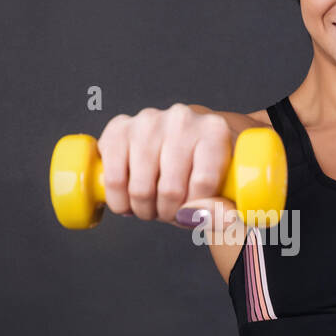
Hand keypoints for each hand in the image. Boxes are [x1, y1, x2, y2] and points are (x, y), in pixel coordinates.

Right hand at [95, 103, 237, 227]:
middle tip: (170, 210)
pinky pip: (113, 181)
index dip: (195, 209)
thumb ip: (221, 210)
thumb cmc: (202, 168)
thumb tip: (194, 216)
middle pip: (170, 191)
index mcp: (213, 131)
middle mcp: (181, 119)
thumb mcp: (223, 191)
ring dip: (144, 210)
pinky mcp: (119, 128)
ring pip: (140, 190)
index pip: (203, 183)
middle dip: (168, 213)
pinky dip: (119, 202)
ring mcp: (147, 121)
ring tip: (151, 205)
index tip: (193, 211)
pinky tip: (129, 200)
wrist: (180, 141)